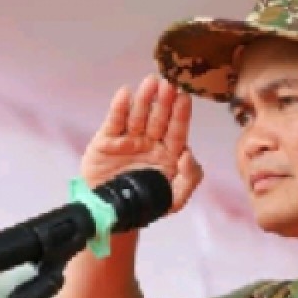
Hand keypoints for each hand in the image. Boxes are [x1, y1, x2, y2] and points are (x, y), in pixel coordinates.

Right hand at [80, 74, 202, 214]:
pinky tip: (125, 94)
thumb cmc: (149, 205)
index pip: (177, 131)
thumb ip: (190, 178)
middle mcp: (150, 142)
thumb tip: (189, 154)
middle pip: (159, 118)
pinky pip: (114, 122)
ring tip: (151, 83)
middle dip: (164, 102)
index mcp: (169, 153)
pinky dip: (119, 108)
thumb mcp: (176, 199)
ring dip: (144, 99)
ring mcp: (129, 139)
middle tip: (169, 84)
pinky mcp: (108, 140)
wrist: (116, 214)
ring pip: (138, 115)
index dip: (181, 115)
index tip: (185, 97)